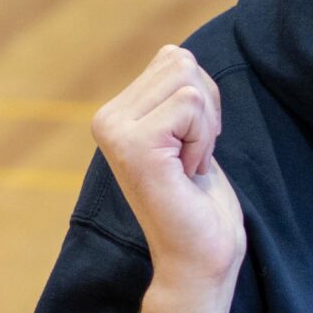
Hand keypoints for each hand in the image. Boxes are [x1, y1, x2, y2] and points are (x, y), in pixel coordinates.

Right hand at [90, 45, 245, 290]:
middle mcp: (106, 118)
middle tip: (193, 158)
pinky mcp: (134, 145)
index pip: (174, 59)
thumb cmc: (201, 203)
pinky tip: (188, 174)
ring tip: (189, 166)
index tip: (191, 148)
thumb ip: (174, 94)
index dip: (203, 102)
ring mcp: (115, 131)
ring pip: (187, 79)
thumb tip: (178, 55)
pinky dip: (203, 140)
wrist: (199, 257)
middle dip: (206, 110)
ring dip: (205, 127)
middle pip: (180, 61)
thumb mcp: (187, 135)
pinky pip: (191, 104)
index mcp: (116, 113)